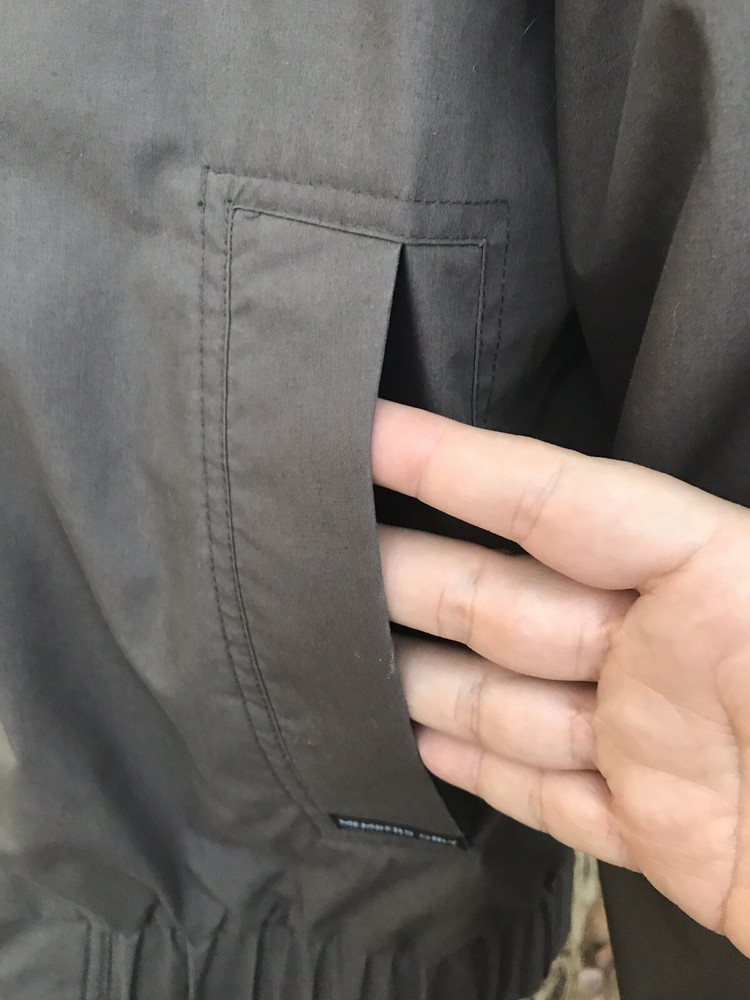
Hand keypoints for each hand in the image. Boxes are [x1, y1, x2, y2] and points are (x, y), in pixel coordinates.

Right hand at [372, 399, 749, 955]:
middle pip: (503, 598)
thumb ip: (720, 563)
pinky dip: (473, 763)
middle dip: (404, 564)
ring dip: (417, 668)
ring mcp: (649, 743)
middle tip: (312, 538)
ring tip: (332, 644)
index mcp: (712, 582)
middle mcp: (666, 653)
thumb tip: (590, 503)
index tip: (371, 429)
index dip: (459, 462)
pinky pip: (538, 786)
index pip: (558, 500)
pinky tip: (415, 734)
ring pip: (502, 692)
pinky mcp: (648, 828)